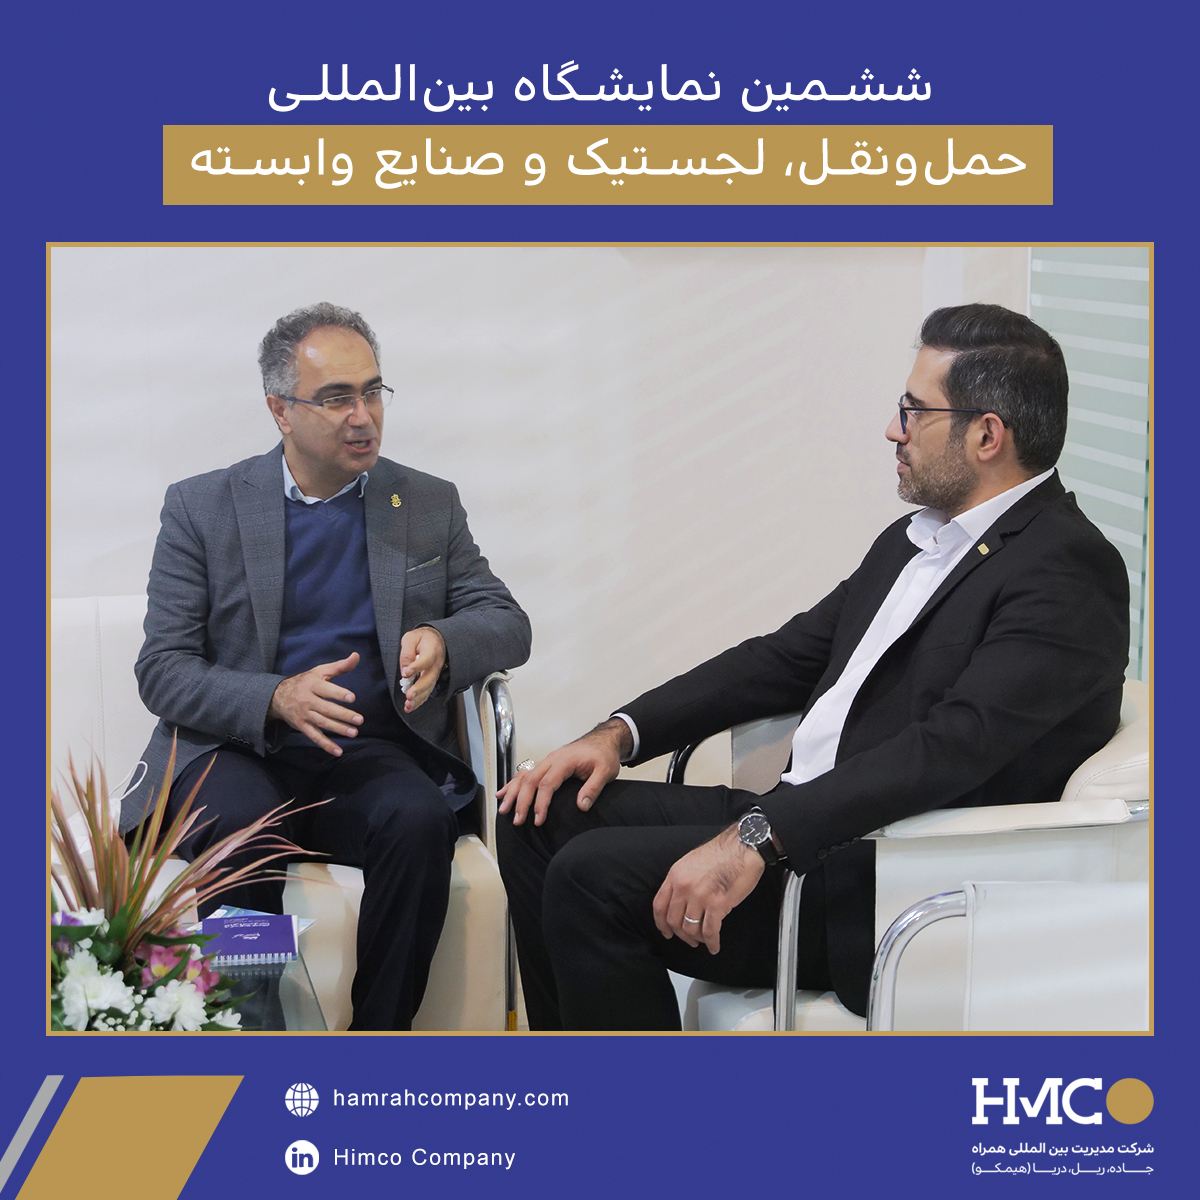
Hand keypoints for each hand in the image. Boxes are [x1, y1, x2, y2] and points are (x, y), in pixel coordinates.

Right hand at [267, 652, 361, 756]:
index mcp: (313, 684)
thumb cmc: (305, 681)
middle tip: (359, 720)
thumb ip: (340, 666)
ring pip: (322, 723)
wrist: (278, 696)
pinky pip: (315, 737)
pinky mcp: (302, 726)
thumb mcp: (320, 671)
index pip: (327, 689)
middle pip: (326, 709)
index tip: (352, 698)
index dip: (339, 693)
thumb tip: (356, 656)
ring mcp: (304, 715)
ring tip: (353, 733)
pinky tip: (338, 751)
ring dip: (338, 729)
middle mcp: (307, 700)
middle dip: (343, 715)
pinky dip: (326, 745)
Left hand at [399, 626, 445, 712]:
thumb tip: (405, 671)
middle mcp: (436, 664)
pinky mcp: (431, 680)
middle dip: (419, 688)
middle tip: (409, 695)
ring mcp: (435, 673)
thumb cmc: (422, 638)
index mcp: (432, 650)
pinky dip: (419, 701)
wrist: (436, 639)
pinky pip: (427, 692)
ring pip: (429, 688)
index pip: (426, 659)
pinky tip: (410, 706)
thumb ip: (407, 653)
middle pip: (429, 678)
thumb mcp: (411, 638)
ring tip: (408, 705)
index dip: (417, 666)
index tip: (407, 673)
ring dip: (419, 698)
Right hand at [496, 718, 630, 826]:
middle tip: (517, 820)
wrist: (604, 740)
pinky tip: (503, 793)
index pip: (547, 783)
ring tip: (504, 810)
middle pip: (530, 780)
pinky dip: (513, 783)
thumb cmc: (604, 755)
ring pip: (524, 776)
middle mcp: (551, 759)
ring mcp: (547, 761)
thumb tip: (581, 806)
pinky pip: (525, 773)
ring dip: (512, 793)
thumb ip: (594, 788)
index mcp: (564, 761)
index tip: (538, 820)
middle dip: (521, 801)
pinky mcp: (546, 764)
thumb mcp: (605, 771)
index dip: (541, 803)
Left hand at [652, 826, 763, 953]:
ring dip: (697, 939)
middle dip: (681, 935)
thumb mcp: (691, 862)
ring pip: (690, 928)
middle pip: (674, 921)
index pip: (659, 905)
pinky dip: (711, 942)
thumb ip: (683, 881)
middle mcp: (684, 886)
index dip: (661, 923)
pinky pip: (709, 931)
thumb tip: (682, 901)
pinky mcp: (717, 904)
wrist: (744, 846)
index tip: (666, 932)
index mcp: (675, 875)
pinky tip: (714, 946)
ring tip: (704, 940)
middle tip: (689, 940)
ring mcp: (699, 896)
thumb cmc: (723, 853)